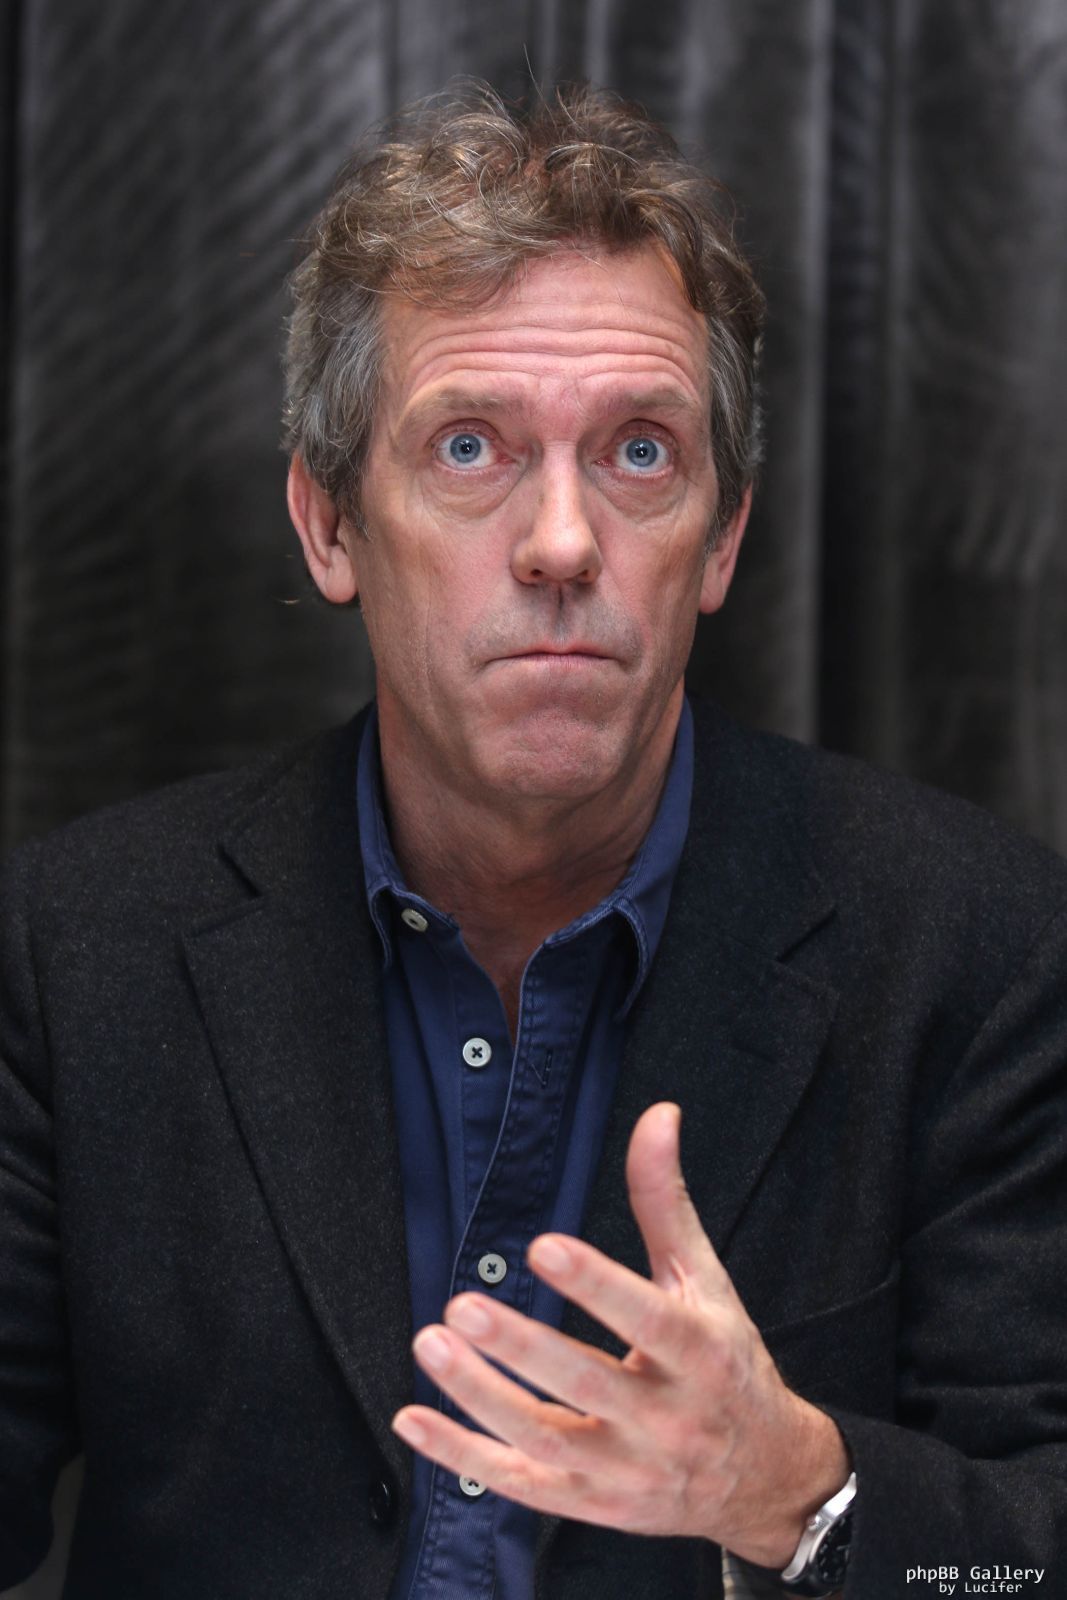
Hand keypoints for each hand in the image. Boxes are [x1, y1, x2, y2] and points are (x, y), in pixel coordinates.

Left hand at [391, 1102, 849, 1566]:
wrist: (762, 1477)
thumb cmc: (726, 1365)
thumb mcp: (706, 1281)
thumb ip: (666, 1200)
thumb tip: (657, 1116)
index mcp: (700, 1354)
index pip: (647, 1319)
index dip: (596, 1284)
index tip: (544, 1245)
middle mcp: (665, 1419)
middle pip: (588, 1384)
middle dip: (522, 1346)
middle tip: (463, 1306)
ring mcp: (625, 1470)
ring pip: (544, 1438)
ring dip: (479, 1396)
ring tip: (431, 1344)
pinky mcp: (590, 1503)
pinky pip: (518, 1485)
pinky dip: (462, 1457)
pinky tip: (414, 1419)